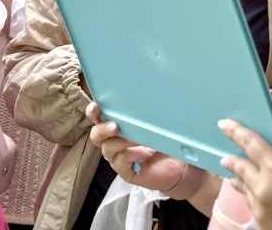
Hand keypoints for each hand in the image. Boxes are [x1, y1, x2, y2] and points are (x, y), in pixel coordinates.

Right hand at [85, 102, 203, 198]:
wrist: (178, 165)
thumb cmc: (164, 140)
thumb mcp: (152, 124)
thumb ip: (141, 115)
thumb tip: (138, 99)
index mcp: (117, 129)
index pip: (99, 119)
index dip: (93, 113)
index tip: (95, 107)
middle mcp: (114, 143)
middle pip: (96, 135)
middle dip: (102, 128)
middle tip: (115, 126)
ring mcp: (118, 159)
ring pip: (108, 149)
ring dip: (119, 141)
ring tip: (134, 138)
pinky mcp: (126, 172)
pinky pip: (120, 163)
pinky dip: (130, 155)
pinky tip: (142, 152)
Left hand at [219, 119, 271, 229]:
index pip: (251, 144)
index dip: (236, 132)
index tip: (224, 124)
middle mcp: (264, 188)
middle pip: (241, 168)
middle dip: (232, 160)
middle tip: (224, 156)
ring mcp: (262, 209)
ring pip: (245, 189)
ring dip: (239, 180)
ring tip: (232, 175)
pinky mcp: (265, 225)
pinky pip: (253, 206)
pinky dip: (251, 197)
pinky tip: (252, 195)